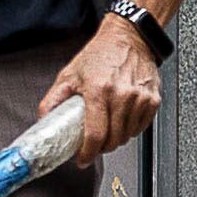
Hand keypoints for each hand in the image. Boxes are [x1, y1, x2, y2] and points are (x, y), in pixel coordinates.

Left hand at [41, 18, 160, 157]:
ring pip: (127, 136)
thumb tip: (43, 120)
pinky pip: (141, 127)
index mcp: (99, 90)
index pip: (95, 134)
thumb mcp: (70, 74)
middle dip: (101, 147)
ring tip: (108, 127)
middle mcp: (122, 95)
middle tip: (93, 142)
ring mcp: (140, 98)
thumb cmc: (102, 53)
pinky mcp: (152, 100)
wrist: (129, 37)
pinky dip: (130, 129)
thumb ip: (54, 99)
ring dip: (116, 139)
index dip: (87, 153)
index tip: (83, 159)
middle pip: (112, 140)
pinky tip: (122, 119)